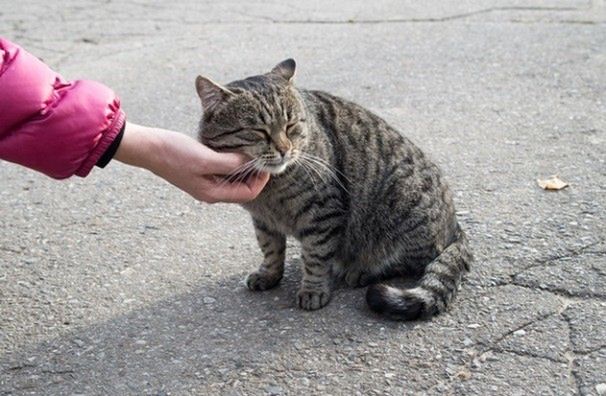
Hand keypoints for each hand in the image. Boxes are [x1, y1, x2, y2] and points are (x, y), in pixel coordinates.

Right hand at [114, 122, 268, 202]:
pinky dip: (232, 161)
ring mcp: (204, 182)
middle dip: (255, 173)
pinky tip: (235, 147)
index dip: (262, 179)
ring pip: (234, 178)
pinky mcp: (199, 171)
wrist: (147, 147)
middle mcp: (211, 191)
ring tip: (252, 149)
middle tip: (264, 154)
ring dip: (244, 166)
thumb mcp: (206, 158)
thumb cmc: (174, 153)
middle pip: (243, 187)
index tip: (267, 161)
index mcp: (213, 193)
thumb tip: (252, 162)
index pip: (248, 193)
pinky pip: (223, 170)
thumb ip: (231, 163)